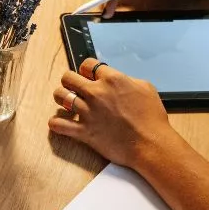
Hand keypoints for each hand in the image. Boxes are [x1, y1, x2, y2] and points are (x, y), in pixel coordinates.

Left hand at [47, 58, 182, 167]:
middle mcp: (96, 93)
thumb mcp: (146, 88)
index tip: (86, 76)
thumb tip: (118, 79)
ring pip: (60, 96)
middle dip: (69, 81)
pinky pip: (58, 124)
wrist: (151, 144)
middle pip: (68, 77)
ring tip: (66, 102)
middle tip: (73, 88)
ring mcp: (88, 112)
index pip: (87, 64)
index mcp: (112, 80)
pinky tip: (60, 122)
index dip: (86, 70)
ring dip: (61, 98)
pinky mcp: (84, 131)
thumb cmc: (152, 119)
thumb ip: (127, 80)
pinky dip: (56, 123)